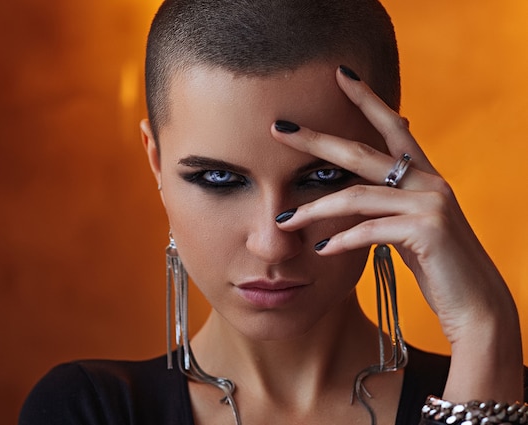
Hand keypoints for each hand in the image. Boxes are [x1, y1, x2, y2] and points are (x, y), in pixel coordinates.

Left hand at [270, 66, 522, 401]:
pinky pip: (370, 230)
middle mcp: (430, 181)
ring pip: (357, 197)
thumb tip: (351, 194)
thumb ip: (387, 204)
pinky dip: (341, 239)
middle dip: (317, 140)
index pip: (392, 127)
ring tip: (285, 221)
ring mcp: (431, 203)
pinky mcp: (428, 230)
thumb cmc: (438, 267)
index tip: (341, 75)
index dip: (368, 99)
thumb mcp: (410, 226)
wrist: (476, 305)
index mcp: (424, 176)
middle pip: (362, 152)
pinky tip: (321, 249)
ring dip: (315, 210)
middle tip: (279, 128)